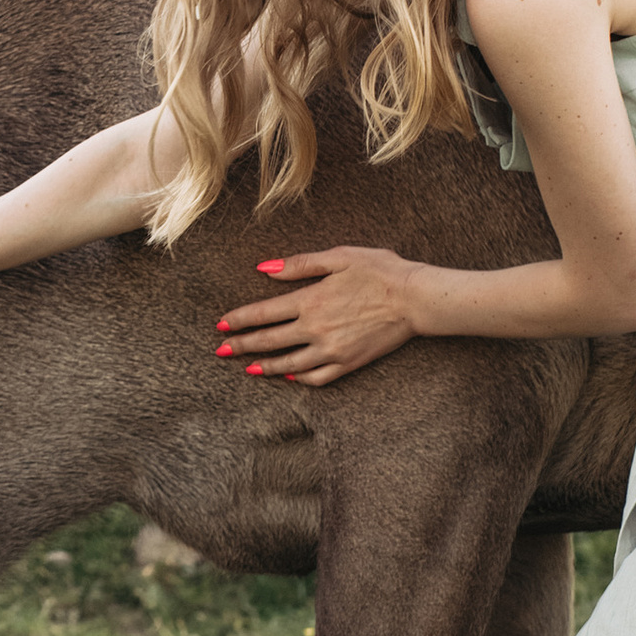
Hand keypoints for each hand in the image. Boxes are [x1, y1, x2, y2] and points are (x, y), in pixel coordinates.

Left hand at [214, 247, 423, 386]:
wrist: (415, 299)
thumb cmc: (380, 271)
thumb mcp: (339, 257)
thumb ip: (299, 265)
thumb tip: (265, 268)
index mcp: (310, 301)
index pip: (262, 314)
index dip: (238, 320)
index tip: (221, 325)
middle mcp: (315, 329)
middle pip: (269, 342)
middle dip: (242, 346)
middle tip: (221, 351)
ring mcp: (332, 350)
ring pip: (289, 365)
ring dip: (265, 367)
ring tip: (249, 368)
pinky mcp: (348, 363)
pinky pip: (317, 377)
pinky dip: (299, 379)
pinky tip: (289, 377)